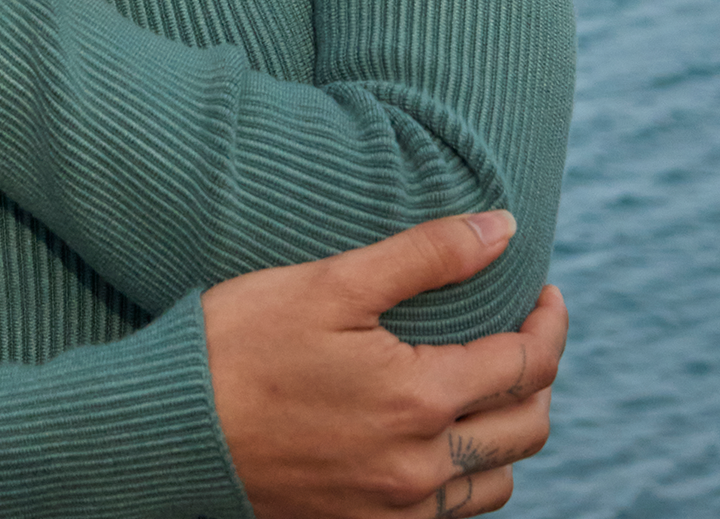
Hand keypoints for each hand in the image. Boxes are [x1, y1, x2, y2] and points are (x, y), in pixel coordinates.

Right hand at [203, 211, 565, 517]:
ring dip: (509, 430)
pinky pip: (454, 514)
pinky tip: (442, 434)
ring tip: (488, 381)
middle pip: (528, 427)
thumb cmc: (243, 340)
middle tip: (524, 328)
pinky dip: (468, 474)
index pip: (525, 363)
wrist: (172, 427)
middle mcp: (421, 468)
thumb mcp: (332, 282)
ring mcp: (397, 510)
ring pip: (498, 481)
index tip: (545, 289)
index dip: (547, 322)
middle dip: (541, 373)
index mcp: (419, 399)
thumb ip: (426, 255)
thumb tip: (504, 228)